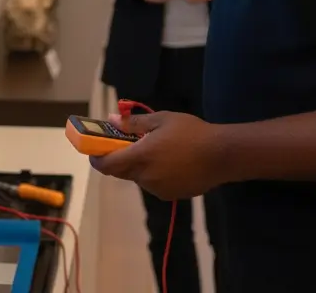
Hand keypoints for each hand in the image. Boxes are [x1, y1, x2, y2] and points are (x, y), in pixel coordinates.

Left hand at [90, 111, 224, 199]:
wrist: (221, 155)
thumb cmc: (191, 132)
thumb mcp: (161, 120)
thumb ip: (134, 123)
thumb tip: (112, 120)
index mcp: (140, 157)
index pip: (107, 165)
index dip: (96, 159)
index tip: (94, 151)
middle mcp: (145, 177)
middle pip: (122, 172)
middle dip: (120, 160)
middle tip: (127, 144)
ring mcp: (158, 189)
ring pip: (140, 178)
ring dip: (140, 167)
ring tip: (156, 150)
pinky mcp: (171, 195)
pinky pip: (155, 184)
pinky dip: (155, 174)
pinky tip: (171, 162)